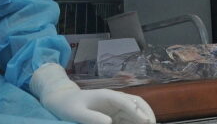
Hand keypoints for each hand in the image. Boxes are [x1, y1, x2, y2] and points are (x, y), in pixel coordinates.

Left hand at [31, 63, 154, 123]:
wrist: (63, 100)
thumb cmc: (69, 106)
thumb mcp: (77, 113)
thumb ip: (92, 118)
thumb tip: (109, 123)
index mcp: (107, 96)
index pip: (126, 102)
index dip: (137, 111)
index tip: (145, 121)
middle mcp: (114, 98)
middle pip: (136, 102)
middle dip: (146, 111)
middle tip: (152, 123)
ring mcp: (115, 104)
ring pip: (135, 108)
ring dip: (144, 115)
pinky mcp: (114, 111)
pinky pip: (129, 115)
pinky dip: (136, 120)